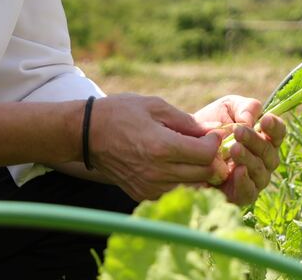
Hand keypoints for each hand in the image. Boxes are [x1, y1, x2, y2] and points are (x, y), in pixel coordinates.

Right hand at [86, 93, 222, 201]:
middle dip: (210, 159)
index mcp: (161, 147)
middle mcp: (157, 172)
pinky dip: (182, 182)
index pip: (206, 155)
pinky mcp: (143, 195)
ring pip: (192, 187)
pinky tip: (175, 166)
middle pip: (204, 174)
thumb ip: (185, 120)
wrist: (86, 134)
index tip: (211, 134)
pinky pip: (174, 193)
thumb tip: (211, 130)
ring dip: (198, 173)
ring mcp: (150, 187)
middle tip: (205, 145)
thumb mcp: (154, 106)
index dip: (214, 143)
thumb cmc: (120, 114)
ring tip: (192, 156)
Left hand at [193, 95, 285, 204]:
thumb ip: (244, 107)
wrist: (186, 145)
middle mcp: (263, 161)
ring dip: (248, 159)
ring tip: (234, 148)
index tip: (265, 119)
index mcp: (264, 138)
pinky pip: (248, 193)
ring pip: (260, 172)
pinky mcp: (239, 195)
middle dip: (255, 141)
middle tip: (239, 131)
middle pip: (269, 153)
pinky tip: (237, 170)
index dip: (275, 127)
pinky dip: (244, 182)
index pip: (278, 133)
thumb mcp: (227, 108)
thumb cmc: (211, 124)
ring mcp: (254, 179)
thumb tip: (250, 121)